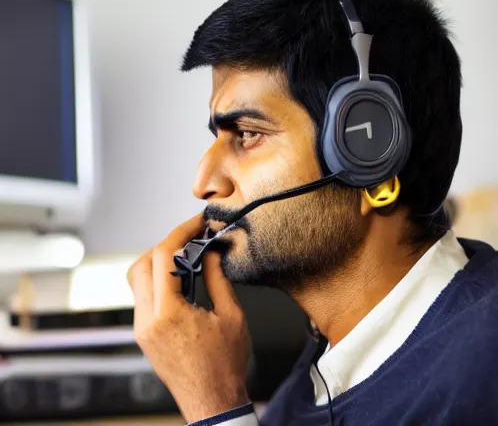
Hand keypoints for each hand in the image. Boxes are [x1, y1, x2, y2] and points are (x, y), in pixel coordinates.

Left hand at [127, 213, 251, 423]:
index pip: (163, 257)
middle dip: (165, 244)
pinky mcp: (144, 335)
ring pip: (138, 279)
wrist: (212, 403)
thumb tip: (210, 252)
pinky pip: (143, 296)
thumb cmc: (225, 365)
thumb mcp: (231, 315)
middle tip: (191, 238)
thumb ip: (217, 278)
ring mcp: (142, 329)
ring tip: (188, 257)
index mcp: (168, 313)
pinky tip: (181, 280)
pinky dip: (159, 280)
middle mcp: (147, 320)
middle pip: (141, 264)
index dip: (181, 233)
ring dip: (159, 261)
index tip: (197, 223)